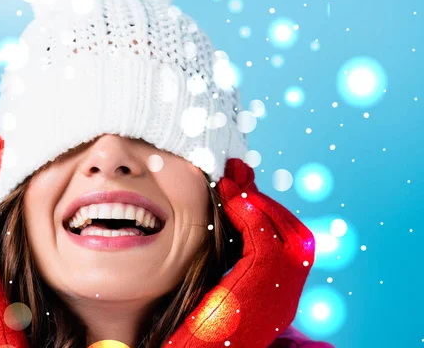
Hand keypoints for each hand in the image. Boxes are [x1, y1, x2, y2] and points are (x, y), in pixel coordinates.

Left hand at [163, 158, 315, 347]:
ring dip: (257, 200)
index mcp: (280, 295)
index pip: (289, 243)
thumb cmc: (200, 325)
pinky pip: (264, 238)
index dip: (268, 210)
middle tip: (239, 170)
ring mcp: (282, 291)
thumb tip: (228, 220)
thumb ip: (232, 259)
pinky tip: (230, 196)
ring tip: (231, 178)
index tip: (244, 186)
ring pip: (285, 233)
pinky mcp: (264, 284)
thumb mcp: (223, 286)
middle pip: (294, 234)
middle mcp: (289, 294)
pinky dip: (249, 212)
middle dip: (265, 199)